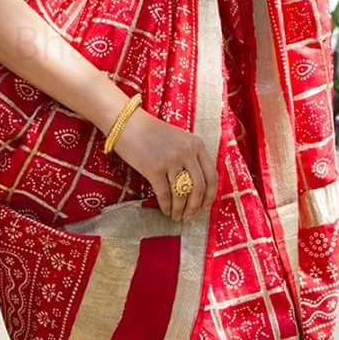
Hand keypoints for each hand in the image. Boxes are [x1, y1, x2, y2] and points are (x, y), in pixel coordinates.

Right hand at [111, 106, 218, 222]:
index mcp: (196, 144)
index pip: (212, 175)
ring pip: (182, 194)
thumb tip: (198, 190)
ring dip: (180, 210)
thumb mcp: (178, 139)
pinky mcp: (154, 168)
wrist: (126, 122)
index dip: (210, 196)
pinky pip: (165, 195)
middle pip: (199, 188)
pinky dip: (166, 206)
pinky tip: (165, 210)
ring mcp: (171, 160)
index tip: (205, 208)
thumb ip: (190, 157)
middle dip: (194, 207)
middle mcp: (187, 151)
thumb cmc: (152, 132)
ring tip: (176, 217)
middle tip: (188, 217)